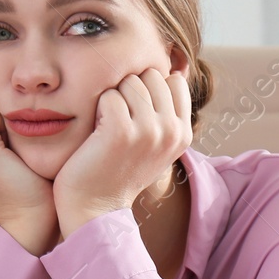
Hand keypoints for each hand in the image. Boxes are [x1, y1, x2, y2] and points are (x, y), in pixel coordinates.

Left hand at [52, 68, 191, 235]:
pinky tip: (96, 132)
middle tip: (117, 121)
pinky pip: (109, 95)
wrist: (94, 208)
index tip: (134, 114)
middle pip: (150, 75)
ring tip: (107, 128)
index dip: (148, 89)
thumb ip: (166, 112)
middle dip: (129, 90)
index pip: (172, 80)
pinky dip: (97, 109)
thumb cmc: (117, 171)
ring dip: (112, 99)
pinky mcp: (121, 131)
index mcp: (184, 133)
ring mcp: (149, 130)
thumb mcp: (154, 143)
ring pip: (129, 81)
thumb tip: (174, 70)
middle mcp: (172, 131)